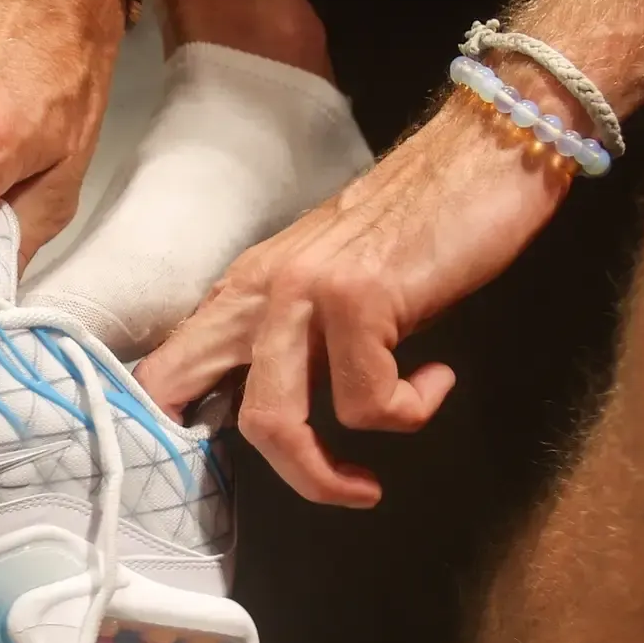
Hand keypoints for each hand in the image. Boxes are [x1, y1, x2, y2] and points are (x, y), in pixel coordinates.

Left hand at [135, 102, 576, 506]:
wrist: (485, 149)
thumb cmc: (420, 229)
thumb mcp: (336, 290)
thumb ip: (296, 345)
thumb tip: (275, 419)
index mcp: (243, 290)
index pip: (163, 370)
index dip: (158, 432)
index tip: (208, 487)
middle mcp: (256, 288)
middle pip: (189, 399)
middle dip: (247, 468)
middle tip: (320, 493)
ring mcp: (301, 290)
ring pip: (274, 423)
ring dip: (329, 475)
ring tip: (371, 477)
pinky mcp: (358, 296)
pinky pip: (369, 404)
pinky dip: (411, 411)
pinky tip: (436, 381)